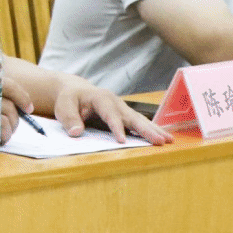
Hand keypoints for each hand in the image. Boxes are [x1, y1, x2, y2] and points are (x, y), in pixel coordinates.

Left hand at [46, 74, 170, 144]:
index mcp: (101, 98)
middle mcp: (115, 102)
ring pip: (140, 120)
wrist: (75, 91)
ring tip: (169, 141)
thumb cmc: (69, 99)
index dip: (116, 127)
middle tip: (159, 141)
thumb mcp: (64, 106)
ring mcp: (122, 108)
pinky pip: (139, 123)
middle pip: (133, 116)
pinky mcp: (125, 115)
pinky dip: (151, 130)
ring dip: (155, 130)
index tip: (122, 141)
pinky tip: (162, 138)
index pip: (110, 114)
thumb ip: (69, 118)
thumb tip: (76, 132)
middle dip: (147, 129)